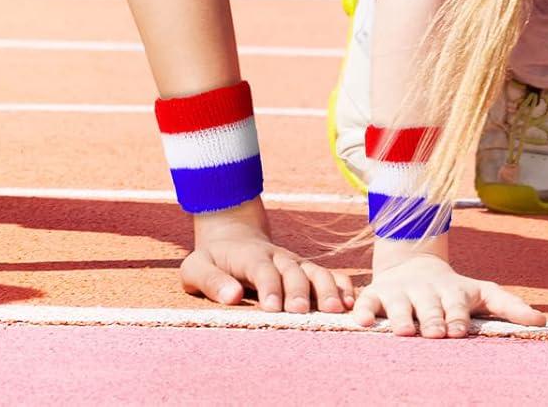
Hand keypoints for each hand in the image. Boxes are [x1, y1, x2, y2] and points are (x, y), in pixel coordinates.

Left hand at [181, 204, 355, 312]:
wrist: (232, 237)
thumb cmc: (213, 260)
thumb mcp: (196, 268)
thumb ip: (211, 281)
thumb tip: (232, 296)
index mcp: (250, 256)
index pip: (262, 269)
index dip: (269, 286)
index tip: (272, 307)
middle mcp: (277, 257)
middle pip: (293, 270)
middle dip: (298, 290)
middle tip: (300, 312)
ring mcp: (295, 263)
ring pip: (315, 271)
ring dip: (327, 289)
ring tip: (336, 310)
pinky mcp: (306, 271)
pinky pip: (329, 275)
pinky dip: (341, 286)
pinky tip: (351, 302)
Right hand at [351, 253, 545, 338]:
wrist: (412, 262)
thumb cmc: (452, 290)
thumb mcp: (481, 292)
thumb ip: (509, 306)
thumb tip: (543, 321)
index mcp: (451, 290)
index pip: (455, 304)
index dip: (456, 316)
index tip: (459, 330)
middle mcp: (425, 289)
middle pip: (428, 306)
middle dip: (431, 319)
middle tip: (434, 333)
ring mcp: (399, 291)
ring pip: (398, 305)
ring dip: (400, 317)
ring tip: (403, 331)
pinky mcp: (376, 293)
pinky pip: (366, 301)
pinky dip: (363, 310)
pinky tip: (362, 322)